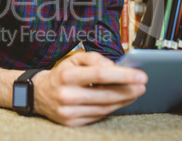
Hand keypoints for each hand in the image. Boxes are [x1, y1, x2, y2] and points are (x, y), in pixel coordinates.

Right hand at [32, 52, 146, 126]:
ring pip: (104, 107)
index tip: (140, 75)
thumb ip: (94, 58)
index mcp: (66, 76)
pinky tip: (119, 101)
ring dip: (123, 100)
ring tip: (134, 92)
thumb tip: (113, 67)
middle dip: (128, 90)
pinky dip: (111, 108)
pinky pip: (98, 115)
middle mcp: (67, 95)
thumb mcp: (73, 59)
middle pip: (106, 94)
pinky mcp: (72, 123)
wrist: (39, 94)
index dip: (123, 75)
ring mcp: (69, 112)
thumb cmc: (61, 74)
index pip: (100, 75)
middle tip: (142, 85)